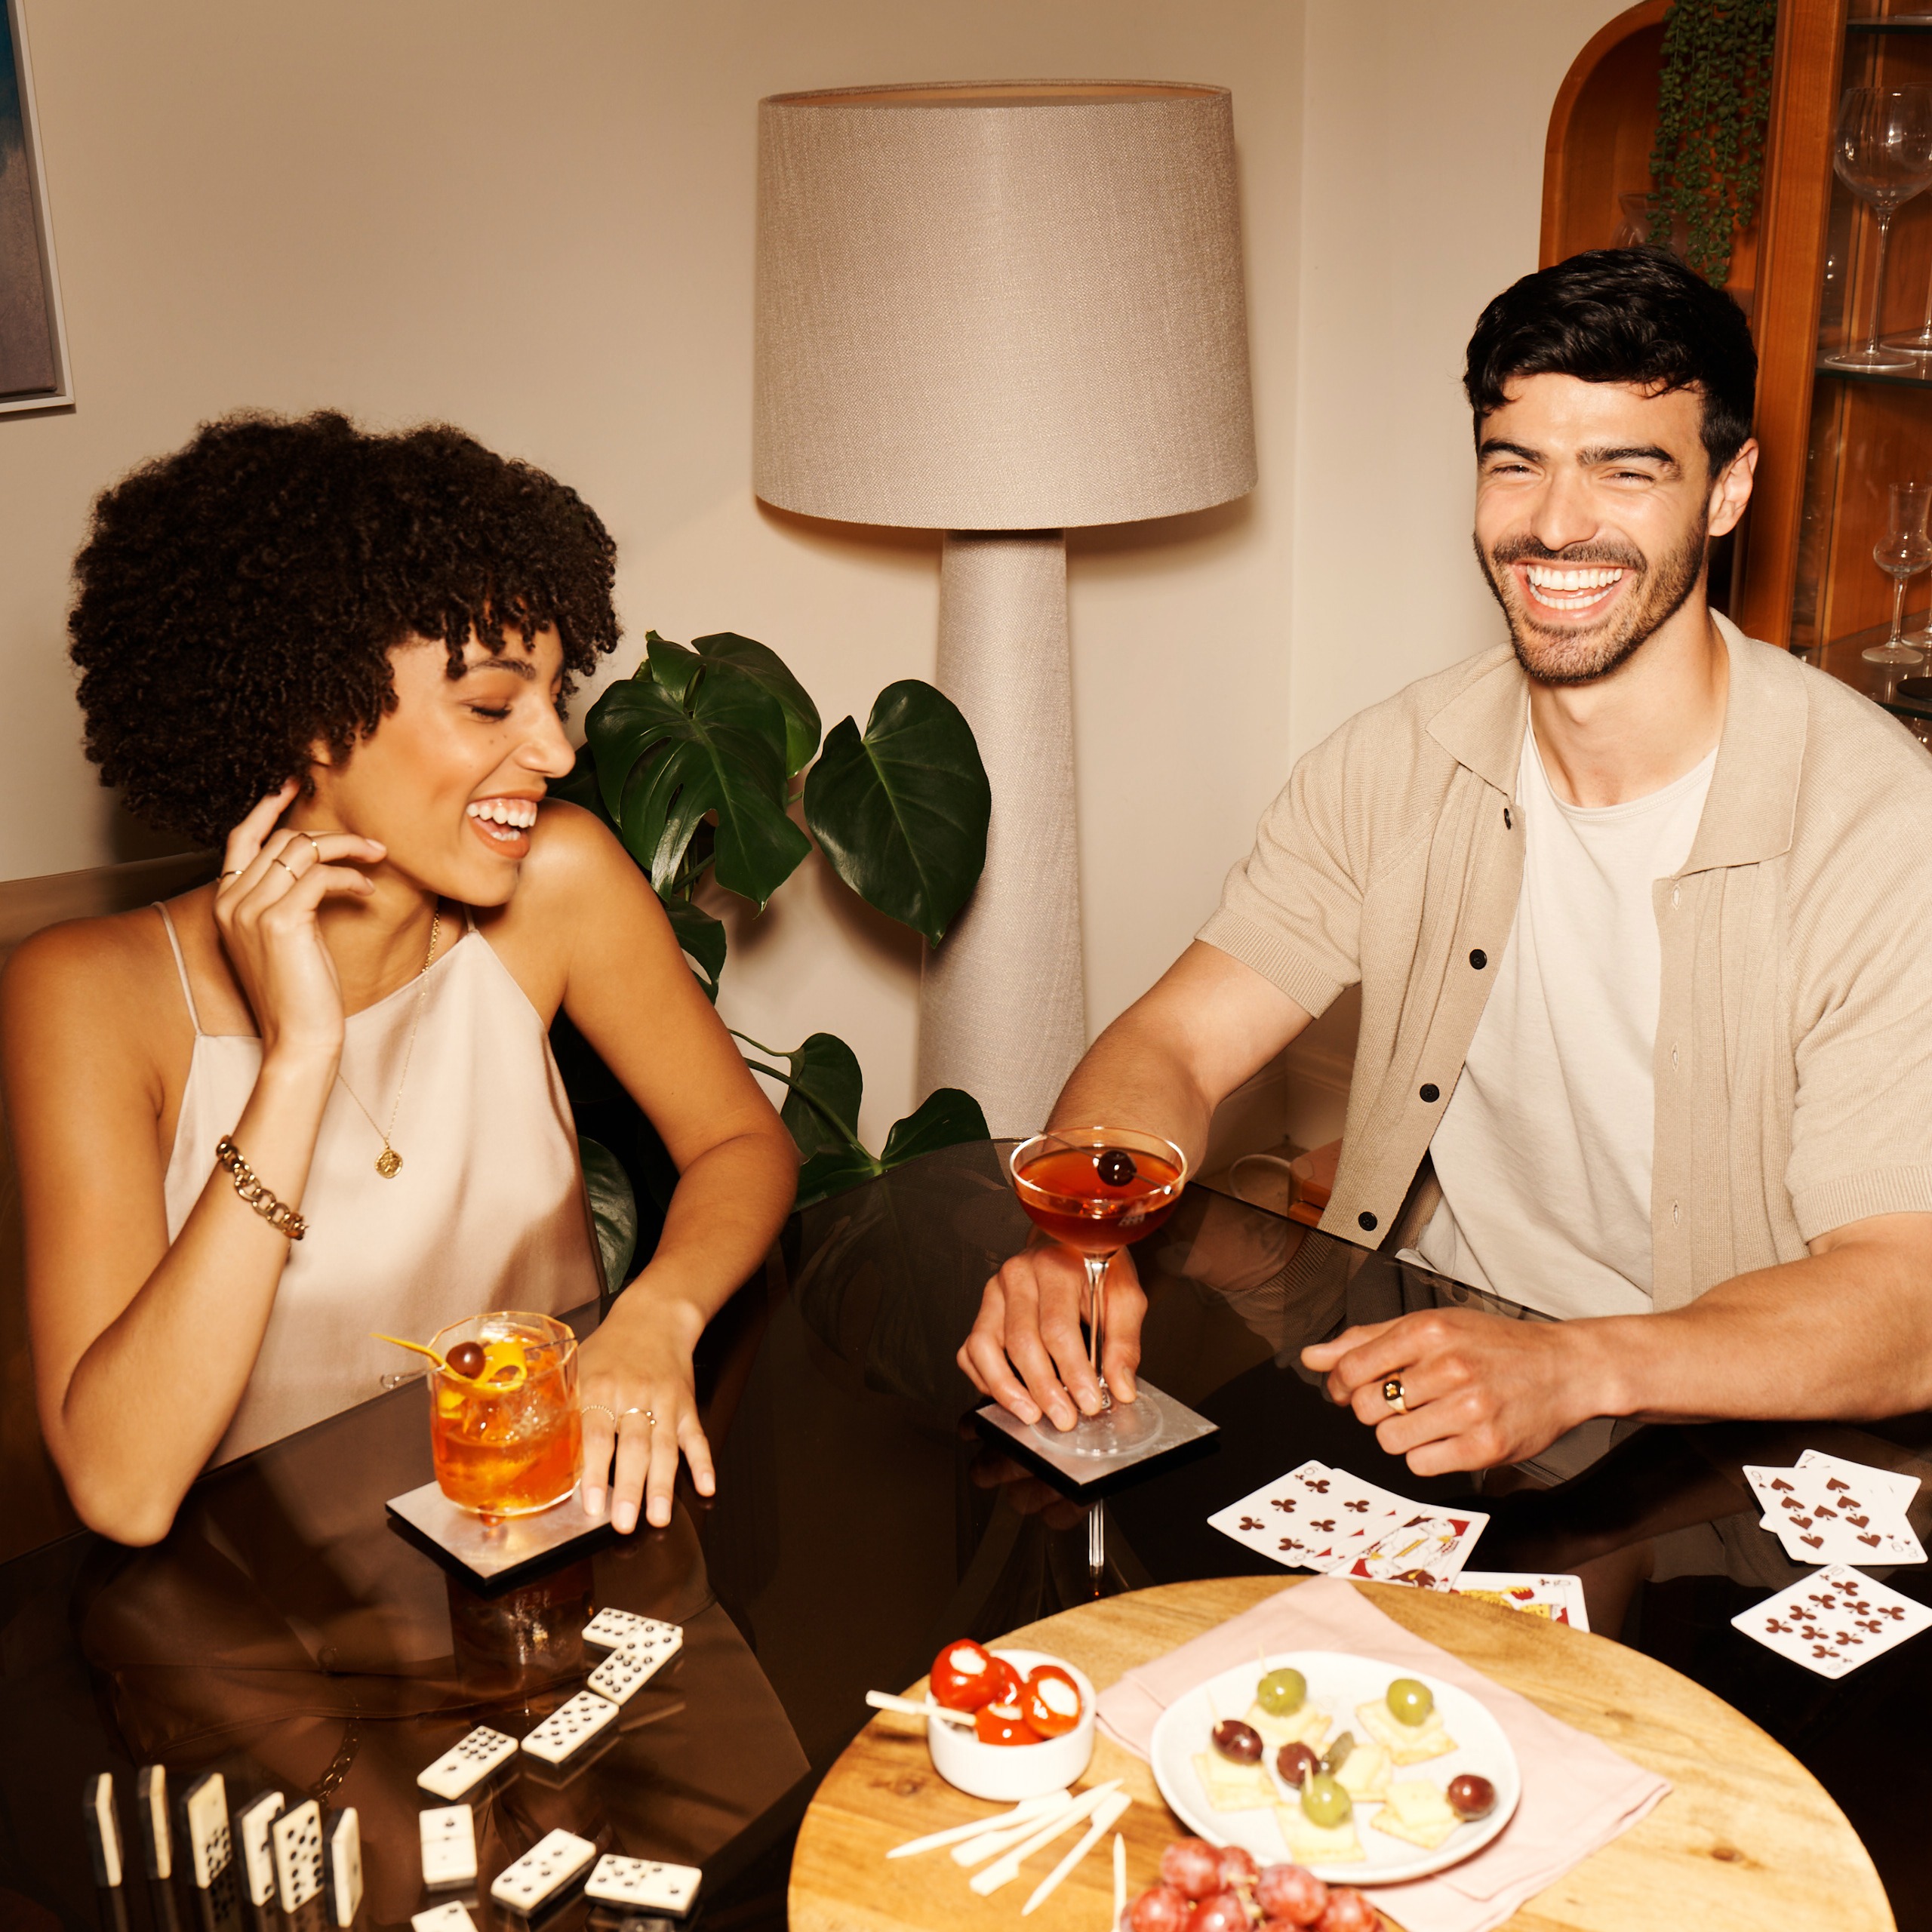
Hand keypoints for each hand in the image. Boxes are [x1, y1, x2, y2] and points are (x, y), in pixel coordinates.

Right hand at [213, 784, 386, 1064]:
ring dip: (348, 848)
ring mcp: (250, 910)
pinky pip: (320, 875)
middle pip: (282, 841)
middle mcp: (230, 902)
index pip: (240, 839)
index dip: (267, 807)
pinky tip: (366, 891)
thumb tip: (315, 859)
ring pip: (302, 850)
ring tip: (377, 859)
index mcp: (225, 902)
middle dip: (330, 836)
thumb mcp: (287, 935)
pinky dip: (350, 876)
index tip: (294, 782)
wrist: (300, 1038)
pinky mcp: (279, 921)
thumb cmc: (301, 990)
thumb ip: (285, 897)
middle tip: (370, 845)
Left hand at [576, 1300, 711, 1532]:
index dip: (595, 1472)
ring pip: (665, 1447)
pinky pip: (696, 1436)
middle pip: (633, 1447)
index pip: (597, 1434)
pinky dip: (703, 1462)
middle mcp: (634, 1395)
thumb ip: (565, 1409)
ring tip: (659, 1517)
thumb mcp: (579, 1369)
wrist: (654, 1317)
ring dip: (663, 1485)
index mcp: (601, 1386)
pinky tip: (707, 1486)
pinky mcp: (687, 1405)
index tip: (593, 1504)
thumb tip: (542, 1456)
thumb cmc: (611, 1349)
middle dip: (630, 1489)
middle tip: (625, 1524)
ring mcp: (665, 1401)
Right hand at [956, 1242, 1143, 1430]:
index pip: (1058, 1328)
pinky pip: (970, 1350)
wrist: (1068, 1242)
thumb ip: (1124, 1342)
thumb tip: (1121, 1389)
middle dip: (1043, 1388)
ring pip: (984, 1346)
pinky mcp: (983, 1309)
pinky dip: (984, 1378)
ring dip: (1006, 1388)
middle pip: (1021, 1341)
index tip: (1089, 1403)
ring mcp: (994, 1291)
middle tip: (1064, 1418)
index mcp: (1056, 1266)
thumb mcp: (1125, 1297)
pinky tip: (1010, 1396)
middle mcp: (1018, 1275)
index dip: (1073, 1372)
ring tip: (1031, 1415)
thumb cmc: (1096, 1268)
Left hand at [1301, 1308, 1595, 1475]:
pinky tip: (1448, 1436)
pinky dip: (1426, 1455)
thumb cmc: (1493, 1346)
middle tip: (1405, 1400)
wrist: (1565, 1368)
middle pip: (1365, 1407)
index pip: (1351, 1369)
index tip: (1351, 1388)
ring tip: (1431, 1416)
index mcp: (1428, 1331)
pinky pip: (1420, 1466)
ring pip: (1389, 1440)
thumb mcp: (1431, 1327)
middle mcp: (1448, 1367)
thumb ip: (1366, 1341)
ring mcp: (1468, 1409)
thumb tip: (1312, 1357)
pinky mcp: (1485, 1447)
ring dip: (1401, 1433)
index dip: (1341, 1384)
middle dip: (1376, 1408)